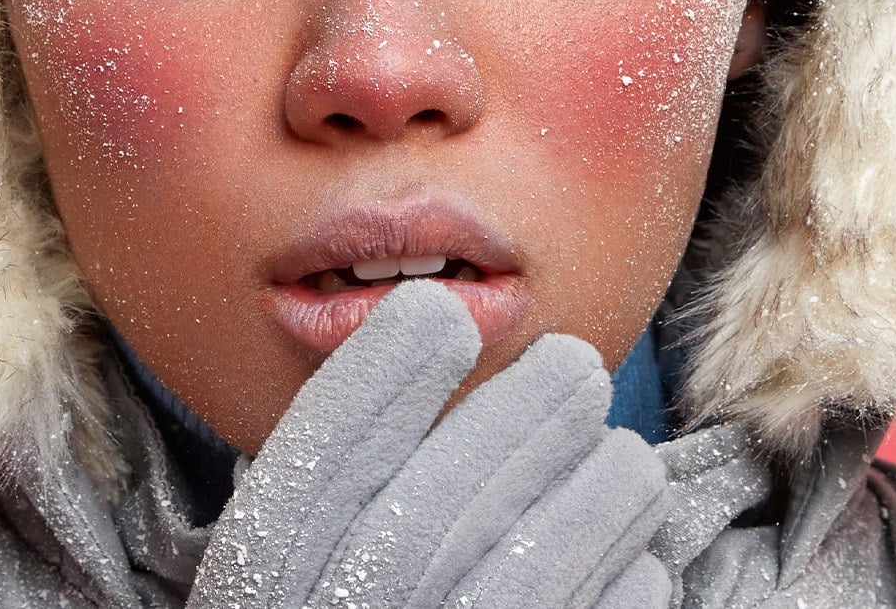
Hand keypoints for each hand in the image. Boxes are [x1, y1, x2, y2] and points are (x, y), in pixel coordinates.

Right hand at [188, 281, 669, 606]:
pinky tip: (638, 565)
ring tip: (626, 458)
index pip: (303, 482)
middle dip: (511, 426)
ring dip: (587, 505)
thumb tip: (420, 376)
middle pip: (423, 522)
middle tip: (574, 365)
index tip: (436, 315)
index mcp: (257, 602)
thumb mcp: (293, 581)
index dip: (370, 387)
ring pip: (515, 586)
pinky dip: (614, 600)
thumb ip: (328, 502)